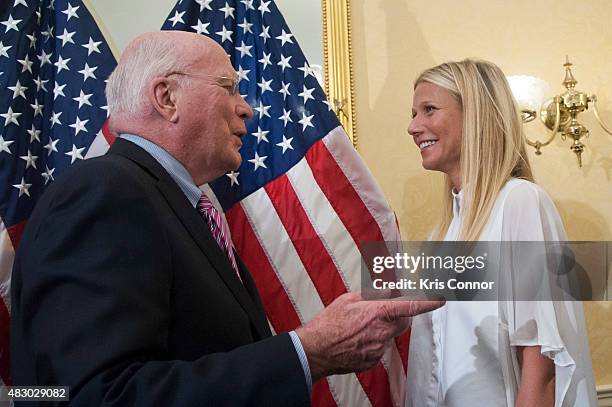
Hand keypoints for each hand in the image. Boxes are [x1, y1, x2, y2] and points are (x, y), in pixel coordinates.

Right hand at [295, 292, 443, 380]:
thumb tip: (390, 290)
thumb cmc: (329, 323)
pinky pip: (381, 348)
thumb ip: (373, 294)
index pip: (410, 306)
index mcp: (377, 313)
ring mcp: (378, 348)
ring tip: (360, 326)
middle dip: (399, 314)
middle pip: (404, 321)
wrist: (316, 350)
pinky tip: (358, 339)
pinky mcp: (373, 360)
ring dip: (383, 328)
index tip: (440, 299)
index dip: (428, 302)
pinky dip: (374, 341)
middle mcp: (382, 332)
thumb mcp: (349, 299)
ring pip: (391, 335)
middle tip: (382, 309)